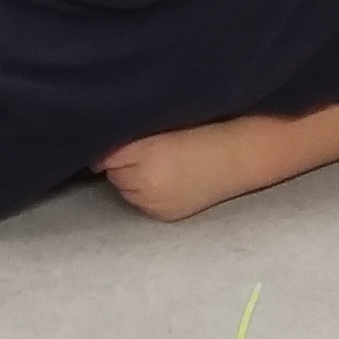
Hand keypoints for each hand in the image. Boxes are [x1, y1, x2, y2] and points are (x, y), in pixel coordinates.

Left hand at [96, 122, 241, 221]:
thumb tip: (102, 148)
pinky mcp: (162, 215)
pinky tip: (163, 180)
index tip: (114, 137)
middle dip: (121, 162)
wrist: (237, 156)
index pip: (106, 155)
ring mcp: (153, 203)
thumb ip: (132, 134)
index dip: (108, 145)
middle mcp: (145, 184)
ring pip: (123, 188)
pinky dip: (143, 191)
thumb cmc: (203, 131)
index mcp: (145, 155)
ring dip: (130, 177)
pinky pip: (139, 202)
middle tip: (144, 148)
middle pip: (113, 172)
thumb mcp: (163, 123)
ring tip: (156, 164)